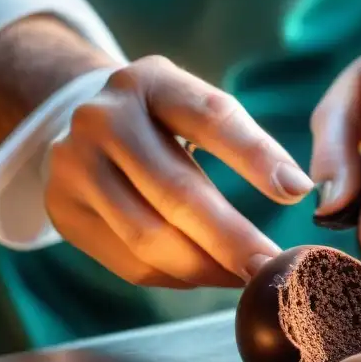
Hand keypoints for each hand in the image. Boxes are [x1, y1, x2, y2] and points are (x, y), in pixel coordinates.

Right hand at [46, 56, 313, 286]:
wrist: (77, 122)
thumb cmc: (159, 120)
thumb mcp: (193, 106)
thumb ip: (243, 141)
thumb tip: (296, 191)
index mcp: (148, 82)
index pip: (209, 117)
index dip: (255, 156)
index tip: (297, 192)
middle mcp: (102, 119)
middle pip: (177, 193)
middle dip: (233, 240)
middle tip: (274, 268)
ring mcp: (73, 166)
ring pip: (150, 238)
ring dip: (207, 268)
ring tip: (247, 279)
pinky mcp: (62, 211)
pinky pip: (130, 263)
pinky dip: (178, 277)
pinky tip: (209, 276)